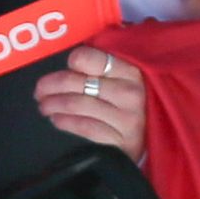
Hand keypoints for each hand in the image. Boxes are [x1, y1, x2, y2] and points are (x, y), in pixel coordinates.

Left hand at [35, 46, 147, 164]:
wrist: (160, 135)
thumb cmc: (133, 101)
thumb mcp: (126, 77)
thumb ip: (104, 65)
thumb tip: (72, 58)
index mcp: (130, 71)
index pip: (88, 58)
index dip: (72, 62)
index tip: (67, 69)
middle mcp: (129, 93)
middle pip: (75, 83)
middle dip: (49, 86)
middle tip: (39, 91)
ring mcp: (126, 119)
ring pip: (76, 105)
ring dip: (52, 105)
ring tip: (44, 106)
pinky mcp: (121, 141)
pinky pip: (84, 127)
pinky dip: (64, 122)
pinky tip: (57, 119)